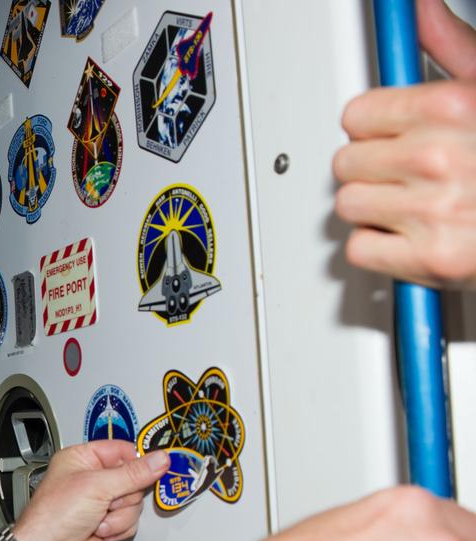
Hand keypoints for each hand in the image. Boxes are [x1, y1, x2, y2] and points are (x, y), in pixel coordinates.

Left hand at [14, 441, 168, 540]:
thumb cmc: (53, 516)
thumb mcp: (96, 486)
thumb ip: (133, 473)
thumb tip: (159, 459)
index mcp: (82, 459)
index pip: (121, 450)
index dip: (137, 459)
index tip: (153, 465)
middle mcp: (91, 478)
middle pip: (133, 478)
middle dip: (123, 495)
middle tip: (108, 500)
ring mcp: (100, 502)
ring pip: (134, 503)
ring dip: (119, 514)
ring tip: (98, 518)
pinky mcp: (107, 522)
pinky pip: (131, 521)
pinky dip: (118, 527)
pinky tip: (99, 530)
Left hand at [333, 0, 475, 288]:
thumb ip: (450, 47)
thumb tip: (418, 8)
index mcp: (449, 109)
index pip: (356, 115)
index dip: (375, 128)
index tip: (394, 135)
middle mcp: (436, 158)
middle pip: (346, 161)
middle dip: (373, 168)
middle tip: (410, 175)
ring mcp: (432, 211)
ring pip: (348, 205)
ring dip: (375, 208)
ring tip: (415, 204)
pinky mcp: (430, 259)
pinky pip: (361, 249)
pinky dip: (382, 249)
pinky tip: (413, 235)